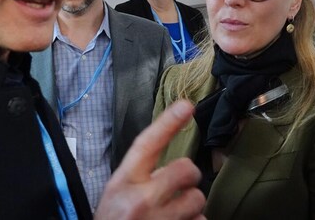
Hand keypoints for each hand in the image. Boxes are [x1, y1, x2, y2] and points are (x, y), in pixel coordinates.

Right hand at [95, 100, 205, 219]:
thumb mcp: (117, 195)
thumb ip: (140, 178)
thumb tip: (176, 167)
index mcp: (123, 183)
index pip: (147, 145)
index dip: (167, 122)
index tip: (186, 105)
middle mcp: (142, 200)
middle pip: (186, 170)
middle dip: (187, 178)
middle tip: (176, 188)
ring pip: (198, 200)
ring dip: (191, 207)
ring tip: (172, 216)